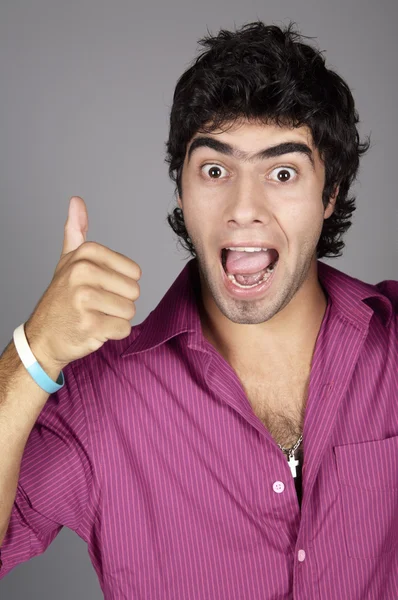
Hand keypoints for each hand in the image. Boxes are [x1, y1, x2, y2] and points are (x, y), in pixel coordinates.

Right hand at [25, 196, 140, 369]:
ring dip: (116, 318)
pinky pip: (123, 329)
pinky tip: (93, 329)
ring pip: (130, 310)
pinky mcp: (90, 324)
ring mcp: (85, 299)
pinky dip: (112, 334)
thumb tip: (76, 200)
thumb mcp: (67, 261)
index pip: (134, 272)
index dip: (121, 284)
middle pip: (134, 291)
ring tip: (94, 316)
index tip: (98, 288)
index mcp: (85, 254)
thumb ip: (75, 231)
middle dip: (120, 303)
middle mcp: (83, 272)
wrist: (43, 336)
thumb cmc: (61, 298)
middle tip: (96, 306)